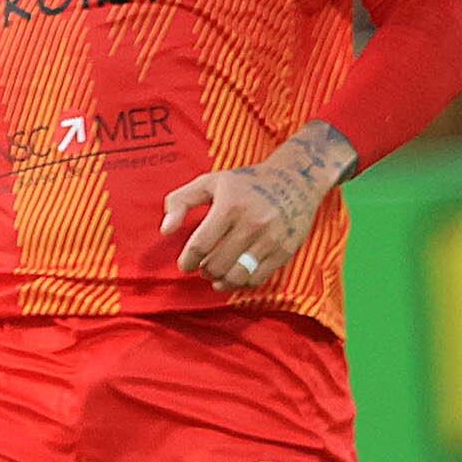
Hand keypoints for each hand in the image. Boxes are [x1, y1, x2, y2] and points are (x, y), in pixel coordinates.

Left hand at [162, 124, 354, 290]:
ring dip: (221, 280)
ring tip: (216, 274)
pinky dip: (242, 282)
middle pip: (217, 264)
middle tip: (203, 266)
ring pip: (237, 276)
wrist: (296, 179)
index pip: (200, 245)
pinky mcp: (286, 250)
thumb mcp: (209, 182)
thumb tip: (165, 230)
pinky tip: (235, 275)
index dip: (187, 260)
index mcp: (230, 206)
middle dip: (204, 270)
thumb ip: (179, 202)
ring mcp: (271, 238)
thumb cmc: (245, 182)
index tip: (186, 264)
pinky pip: (258, 278)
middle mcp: (252, 223)